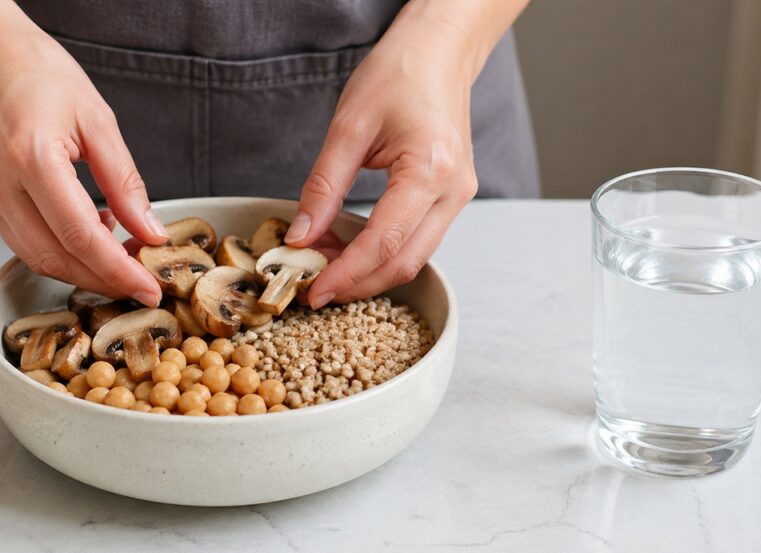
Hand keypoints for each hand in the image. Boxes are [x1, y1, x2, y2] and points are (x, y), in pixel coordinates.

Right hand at [0, 8, 166, 305]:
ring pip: (35, 256)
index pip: (80, 237)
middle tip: (141, 283)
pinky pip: (20, 239)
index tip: (149, 289)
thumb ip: (125, 182)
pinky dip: (57, 247)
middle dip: (103, 280)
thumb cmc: (35, 71)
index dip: (118, 271)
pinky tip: (87, 231)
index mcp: (31, 158)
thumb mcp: (97, 119)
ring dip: (80, 268)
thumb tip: (150, 231)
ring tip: (119, 254)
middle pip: (55, 258)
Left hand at [284, 5, 480, 308]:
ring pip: (415, 257)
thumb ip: (322, 187)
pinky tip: (350, 246)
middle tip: (313, 287)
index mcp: (431, 170)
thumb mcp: (348, 126)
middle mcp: (454, 191)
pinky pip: (418, 240)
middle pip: (405, 262)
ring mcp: (459, 197)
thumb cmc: (399, 74)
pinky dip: (383, 252)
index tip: (313, 291)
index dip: (346, 274)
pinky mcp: (452, 198)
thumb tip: (300, 236)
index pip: (384, 242)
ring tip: (325, 263)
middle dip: (358, 283)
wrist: (439, 52)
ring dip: (369, 270)